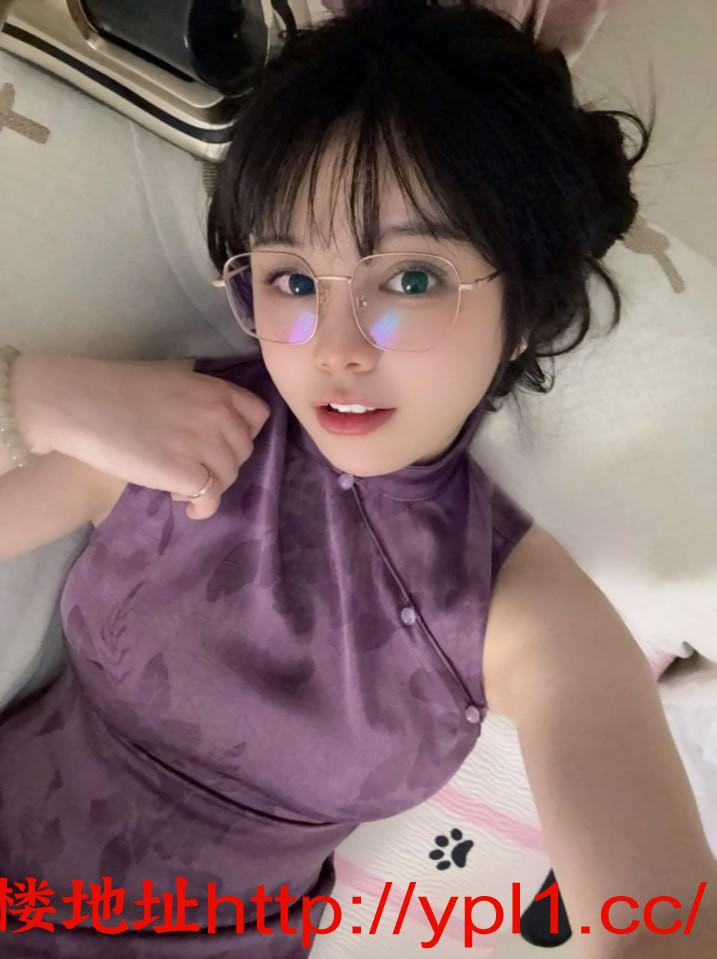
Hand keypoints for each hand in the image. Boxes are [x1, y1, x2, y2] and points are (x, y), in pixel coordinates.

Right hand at [12, 352, 270, 519]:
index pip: (258, 416)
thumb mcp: (171, 380)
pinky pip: (211, 499)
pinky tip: (183, 503)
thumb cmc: (115, 388)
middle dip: (221, 462)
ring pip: (228, 478)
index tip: (220, 443)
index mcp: (216, 390)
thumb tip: (209, 424)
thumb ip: (199, 399)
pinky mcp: (185, 474)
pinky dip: (201, 507)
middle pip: (243, 452)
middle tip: (192, 466)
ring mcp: (204, 445)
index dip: (242, 433)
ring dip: (209, 485)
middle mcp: (218, 416)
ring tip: (179, 484)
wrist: (79, 403)